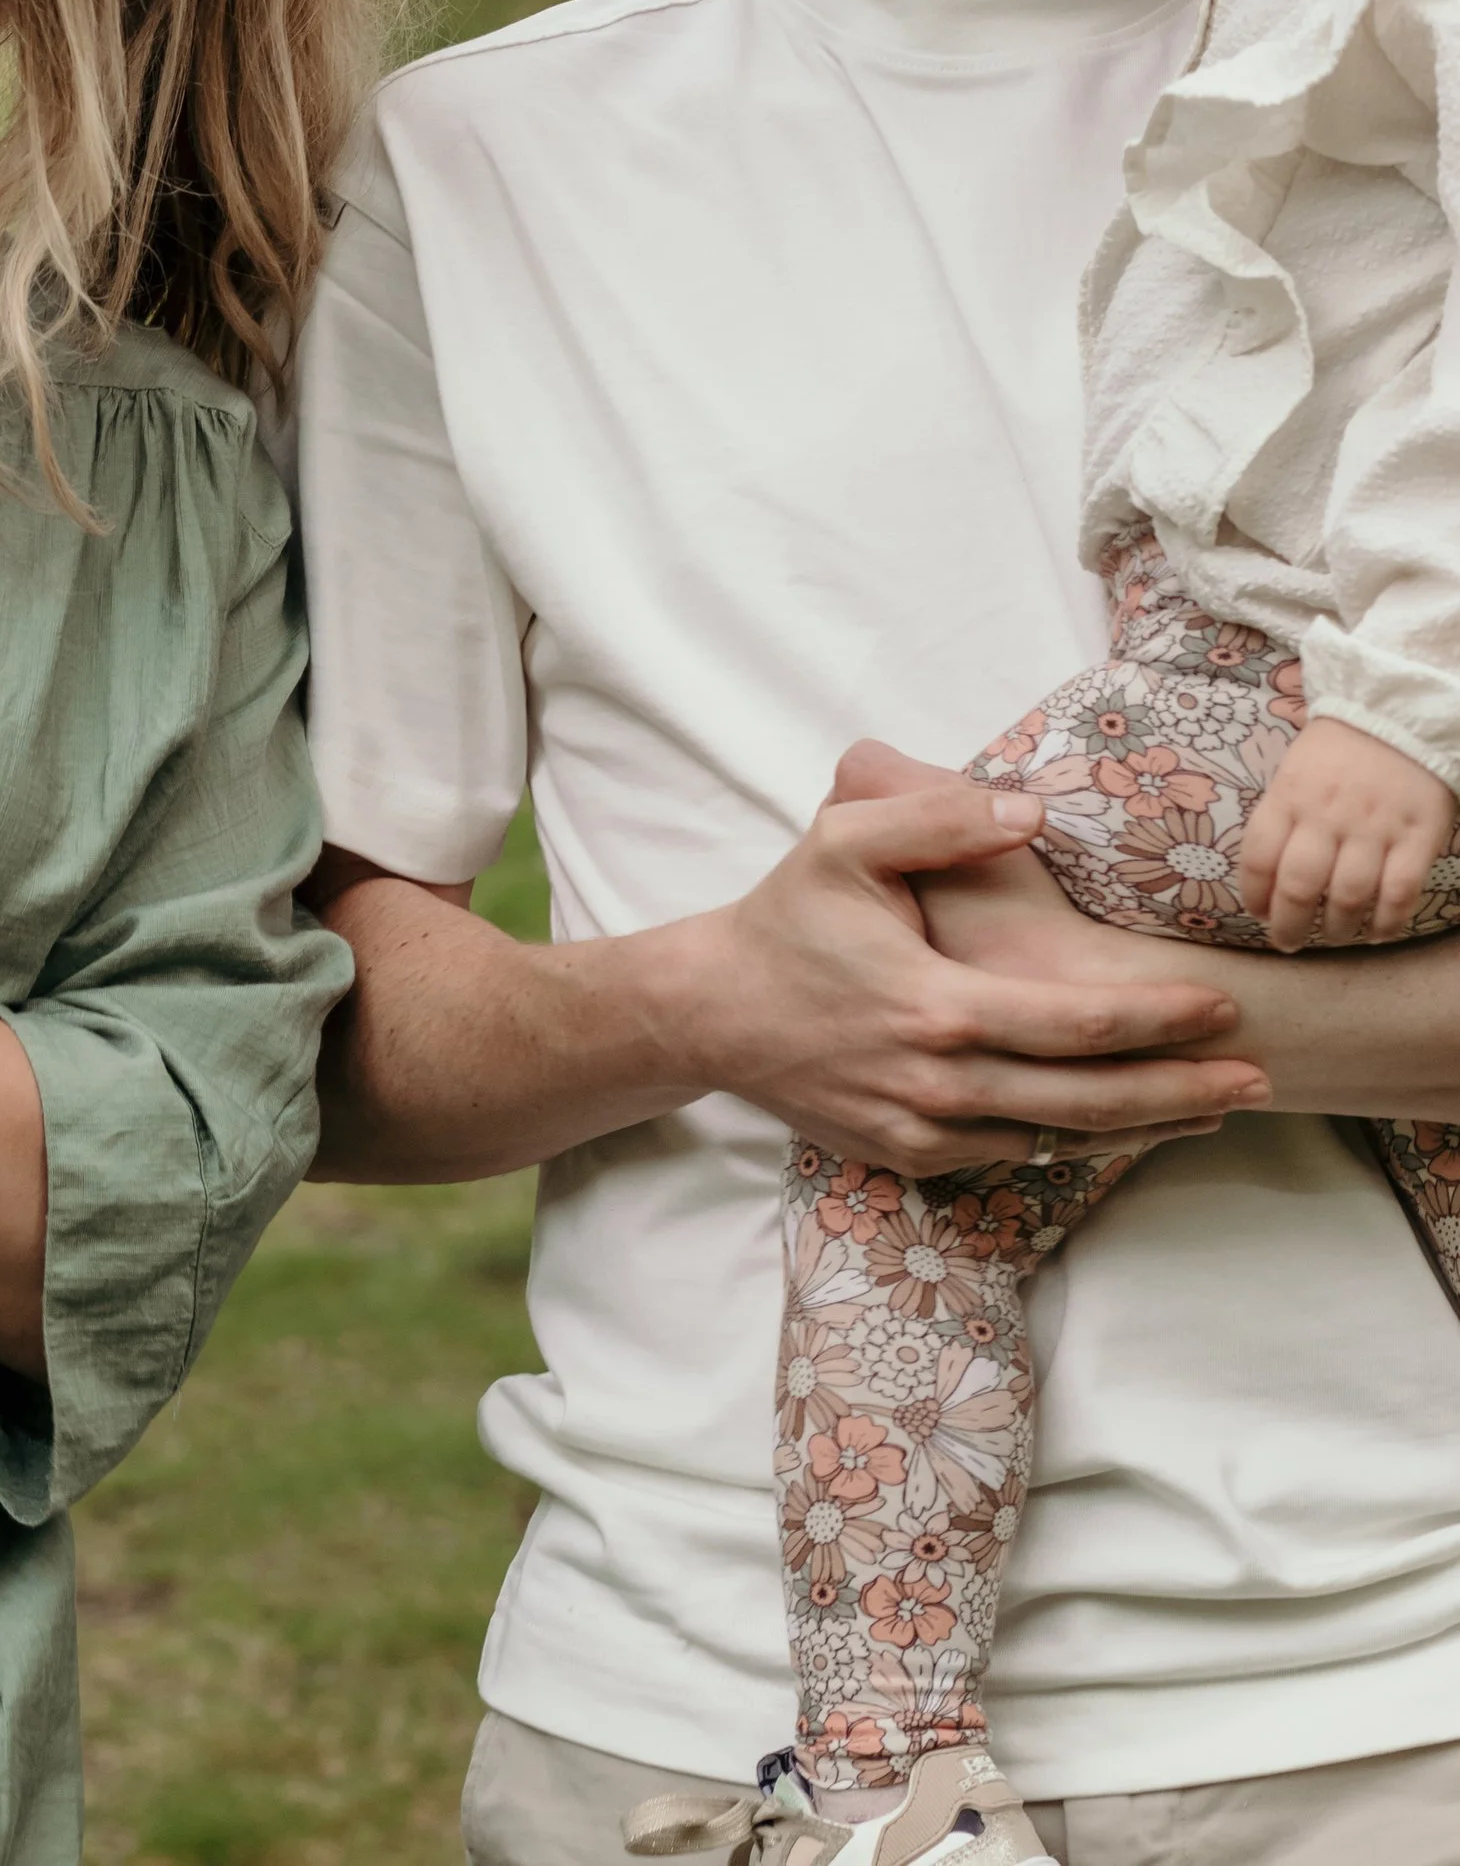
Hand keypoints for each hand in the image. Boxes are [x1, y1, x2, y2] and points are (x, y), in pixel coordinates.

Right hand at [674, 741, 1268, 1172]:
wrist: (711, 1013)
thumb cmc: (785, 918)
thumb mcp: (845, 841)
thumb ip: (940, 817)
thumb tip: (1032, 810)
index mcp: (938, 1008)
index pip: (1081, 1025)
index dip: (1160, 1018)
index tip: (1222, 1006)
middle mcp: (942, 1086)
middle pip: (1093, 1101)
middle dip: (1184, 1090)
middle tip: (1259, 1076)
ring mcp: (926, 1133)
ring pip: (1060, 1141)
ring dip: (1143, 1127)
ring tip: (1211, 1108)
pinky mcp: (911, 1158)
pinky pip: (1014, 1157)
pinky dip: (1075, 1142)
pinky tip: (1118, 1124)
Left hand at [1238, 717, 1458, 952]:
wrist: (1399, 714)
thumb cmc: (1339, 748)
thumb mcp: (1295, 771)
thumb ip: (1281, 816)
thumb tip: (1266, 875)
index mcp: (1290, 796)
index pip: (1258, 856)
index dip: (1254, 894)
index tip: (1259, 913)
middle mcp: (1328, 816)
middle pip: (1300, 886)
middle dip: (1289, 925)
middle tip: (1288, 942)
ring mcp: (1375, 829)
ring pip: (1349, 897)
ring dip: (1338, 929)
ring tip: (1334, 936)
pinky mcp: (1417, 838)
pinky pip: (1400, 893)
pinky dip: (1387, 922)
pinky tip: (1378, 932)